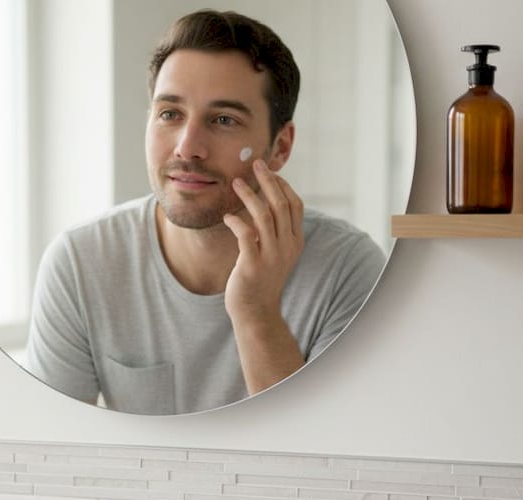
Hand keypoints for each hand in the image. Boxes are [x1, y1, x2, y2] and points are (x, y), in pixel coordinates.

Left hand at [222, 159, 304, 325]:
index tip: (269, 172)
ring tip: (235, 182)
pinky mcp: (253, 264)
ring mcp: (272, 256)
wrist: (256, 311)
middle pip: (281, 204)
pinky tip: (227, 216)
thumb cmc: (261, 279)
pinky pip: (246, 234)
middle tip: (255, 164)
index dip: (283, 185)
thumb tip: (267, 202)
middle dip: (268, 181)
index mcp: (296, 241)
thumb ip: (276, 231)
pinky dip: (236, 221)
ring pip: (264, 215)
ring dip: (249, 195)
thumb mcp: (276, 253)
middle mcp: (287, 247)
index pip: (295, 205)